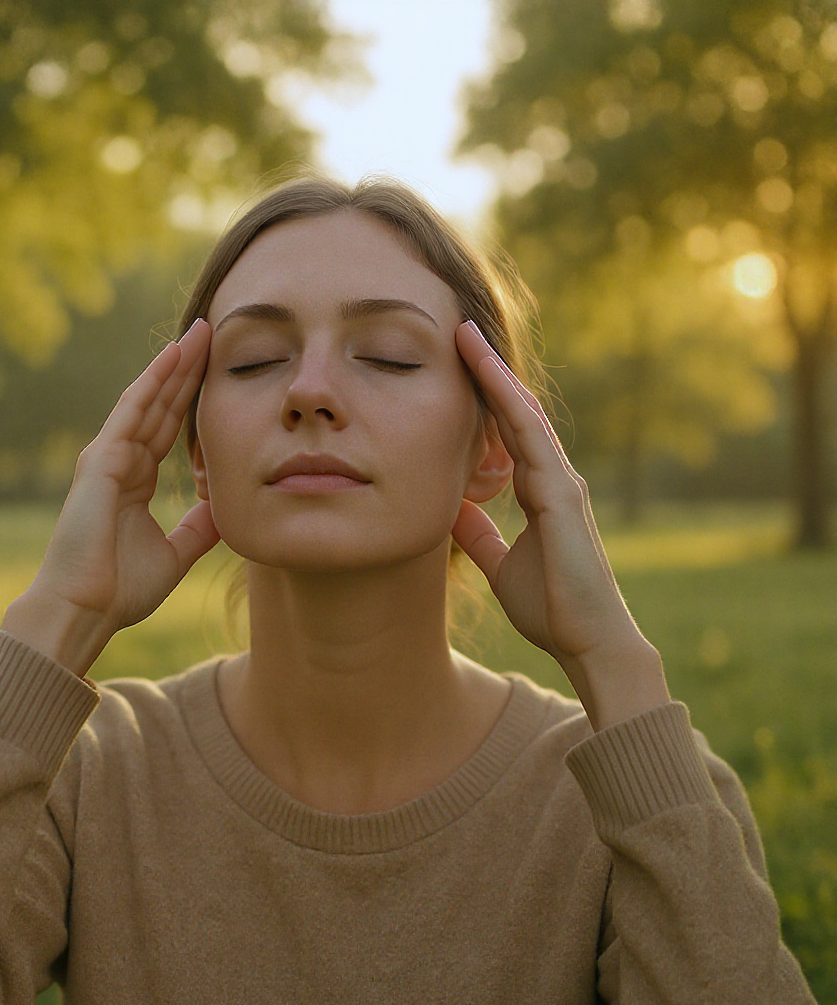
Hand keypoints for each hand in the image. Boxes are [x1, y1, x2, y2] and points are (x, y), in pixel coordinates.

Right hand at [2, 319, 219, 676]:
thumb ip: (198, 528)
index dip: (191, 397)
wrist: (85, 611)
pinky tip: (171, 357)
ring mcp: (108, 459)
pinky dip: (151, 383)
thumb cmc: (120, 590)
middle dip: (186, 370)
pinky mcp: (100, 462)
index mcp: (135, 482)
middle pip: (160, 406)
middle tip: (212, 333)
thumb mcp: (176, 554)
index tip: (217, 369)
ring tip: (199, 333)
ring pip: (147, 401)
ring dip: (173, 366)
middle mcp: (120, 463)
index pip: (168, 428)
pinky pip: (130, 414)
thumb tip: (224, 509)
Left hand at [451, 320, 668, 730]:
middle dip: (489, 370)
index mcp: (541, 491)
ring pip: (526, 415)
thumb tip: (449, 507)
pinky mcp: (563, 496)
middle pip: (518, 411)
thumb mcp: (498, 562)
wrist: (587, 641)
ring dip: (496, 374)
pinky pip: (533, 440)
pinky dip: (511, 406)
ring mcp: (562, 483)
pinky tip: (490, 377)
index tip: (458, 363)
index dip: (486, 396)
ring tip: (467, 337)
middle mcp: (554, 478)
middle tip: (459, 331)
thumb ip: (478, 533)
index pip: (509, 431)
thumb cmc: (550, 606)